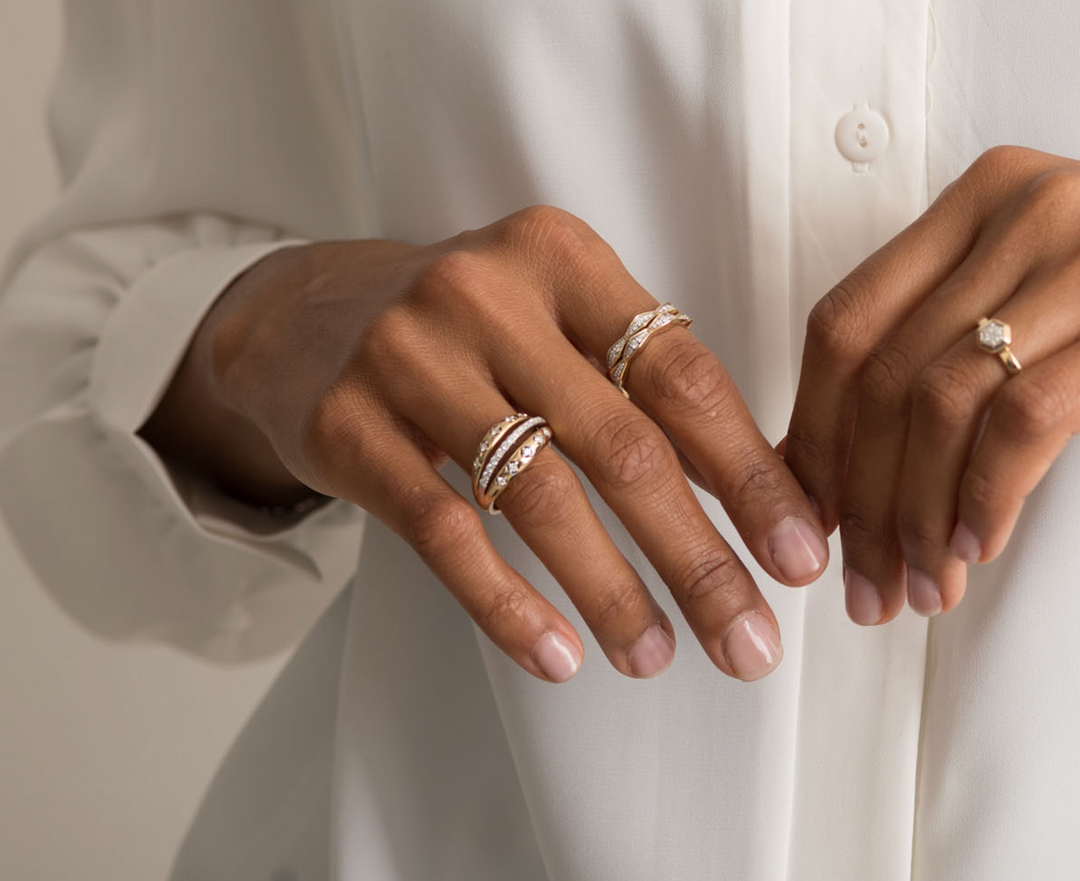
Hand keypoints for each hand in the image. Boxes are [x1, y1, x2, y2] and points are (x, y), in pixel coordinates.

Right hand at [143, 206, 827, 681]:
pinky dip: (508, 604)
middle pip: (621, 445)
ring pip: (537, 496)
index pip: (681, 374)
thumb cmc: (460, 328)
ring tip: (657, 657)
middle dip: (698, 556)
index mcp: (558, 255)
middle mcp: (484, 294)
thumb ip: (635, 381)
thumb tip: (749, 496)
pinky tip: (557, 654)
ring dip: (612, 593)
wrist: (303, 317)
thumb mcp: (550, 315)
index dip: (749, 474)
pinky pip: (443, 533)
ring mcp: (408, 356)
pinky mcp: (348, 425)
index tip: (796, 554)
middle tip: (748, 638)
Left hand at [785, 146, 1079, 623]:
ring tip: (918, 583)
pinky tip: (974, 544)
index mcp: (981, 202)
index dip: (814, 427)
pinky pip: (1021, 419)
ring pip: (940, 403)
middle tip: (863, 579)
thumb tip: (818, 461)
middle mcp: (1026, 212)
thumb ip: (936, 350)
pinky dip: (984, 495)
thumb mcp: (1029, 297)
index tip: (808, 503)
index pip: (845, 324)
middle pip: (884, 374)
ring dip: (916, 515)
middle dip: (862, 498)